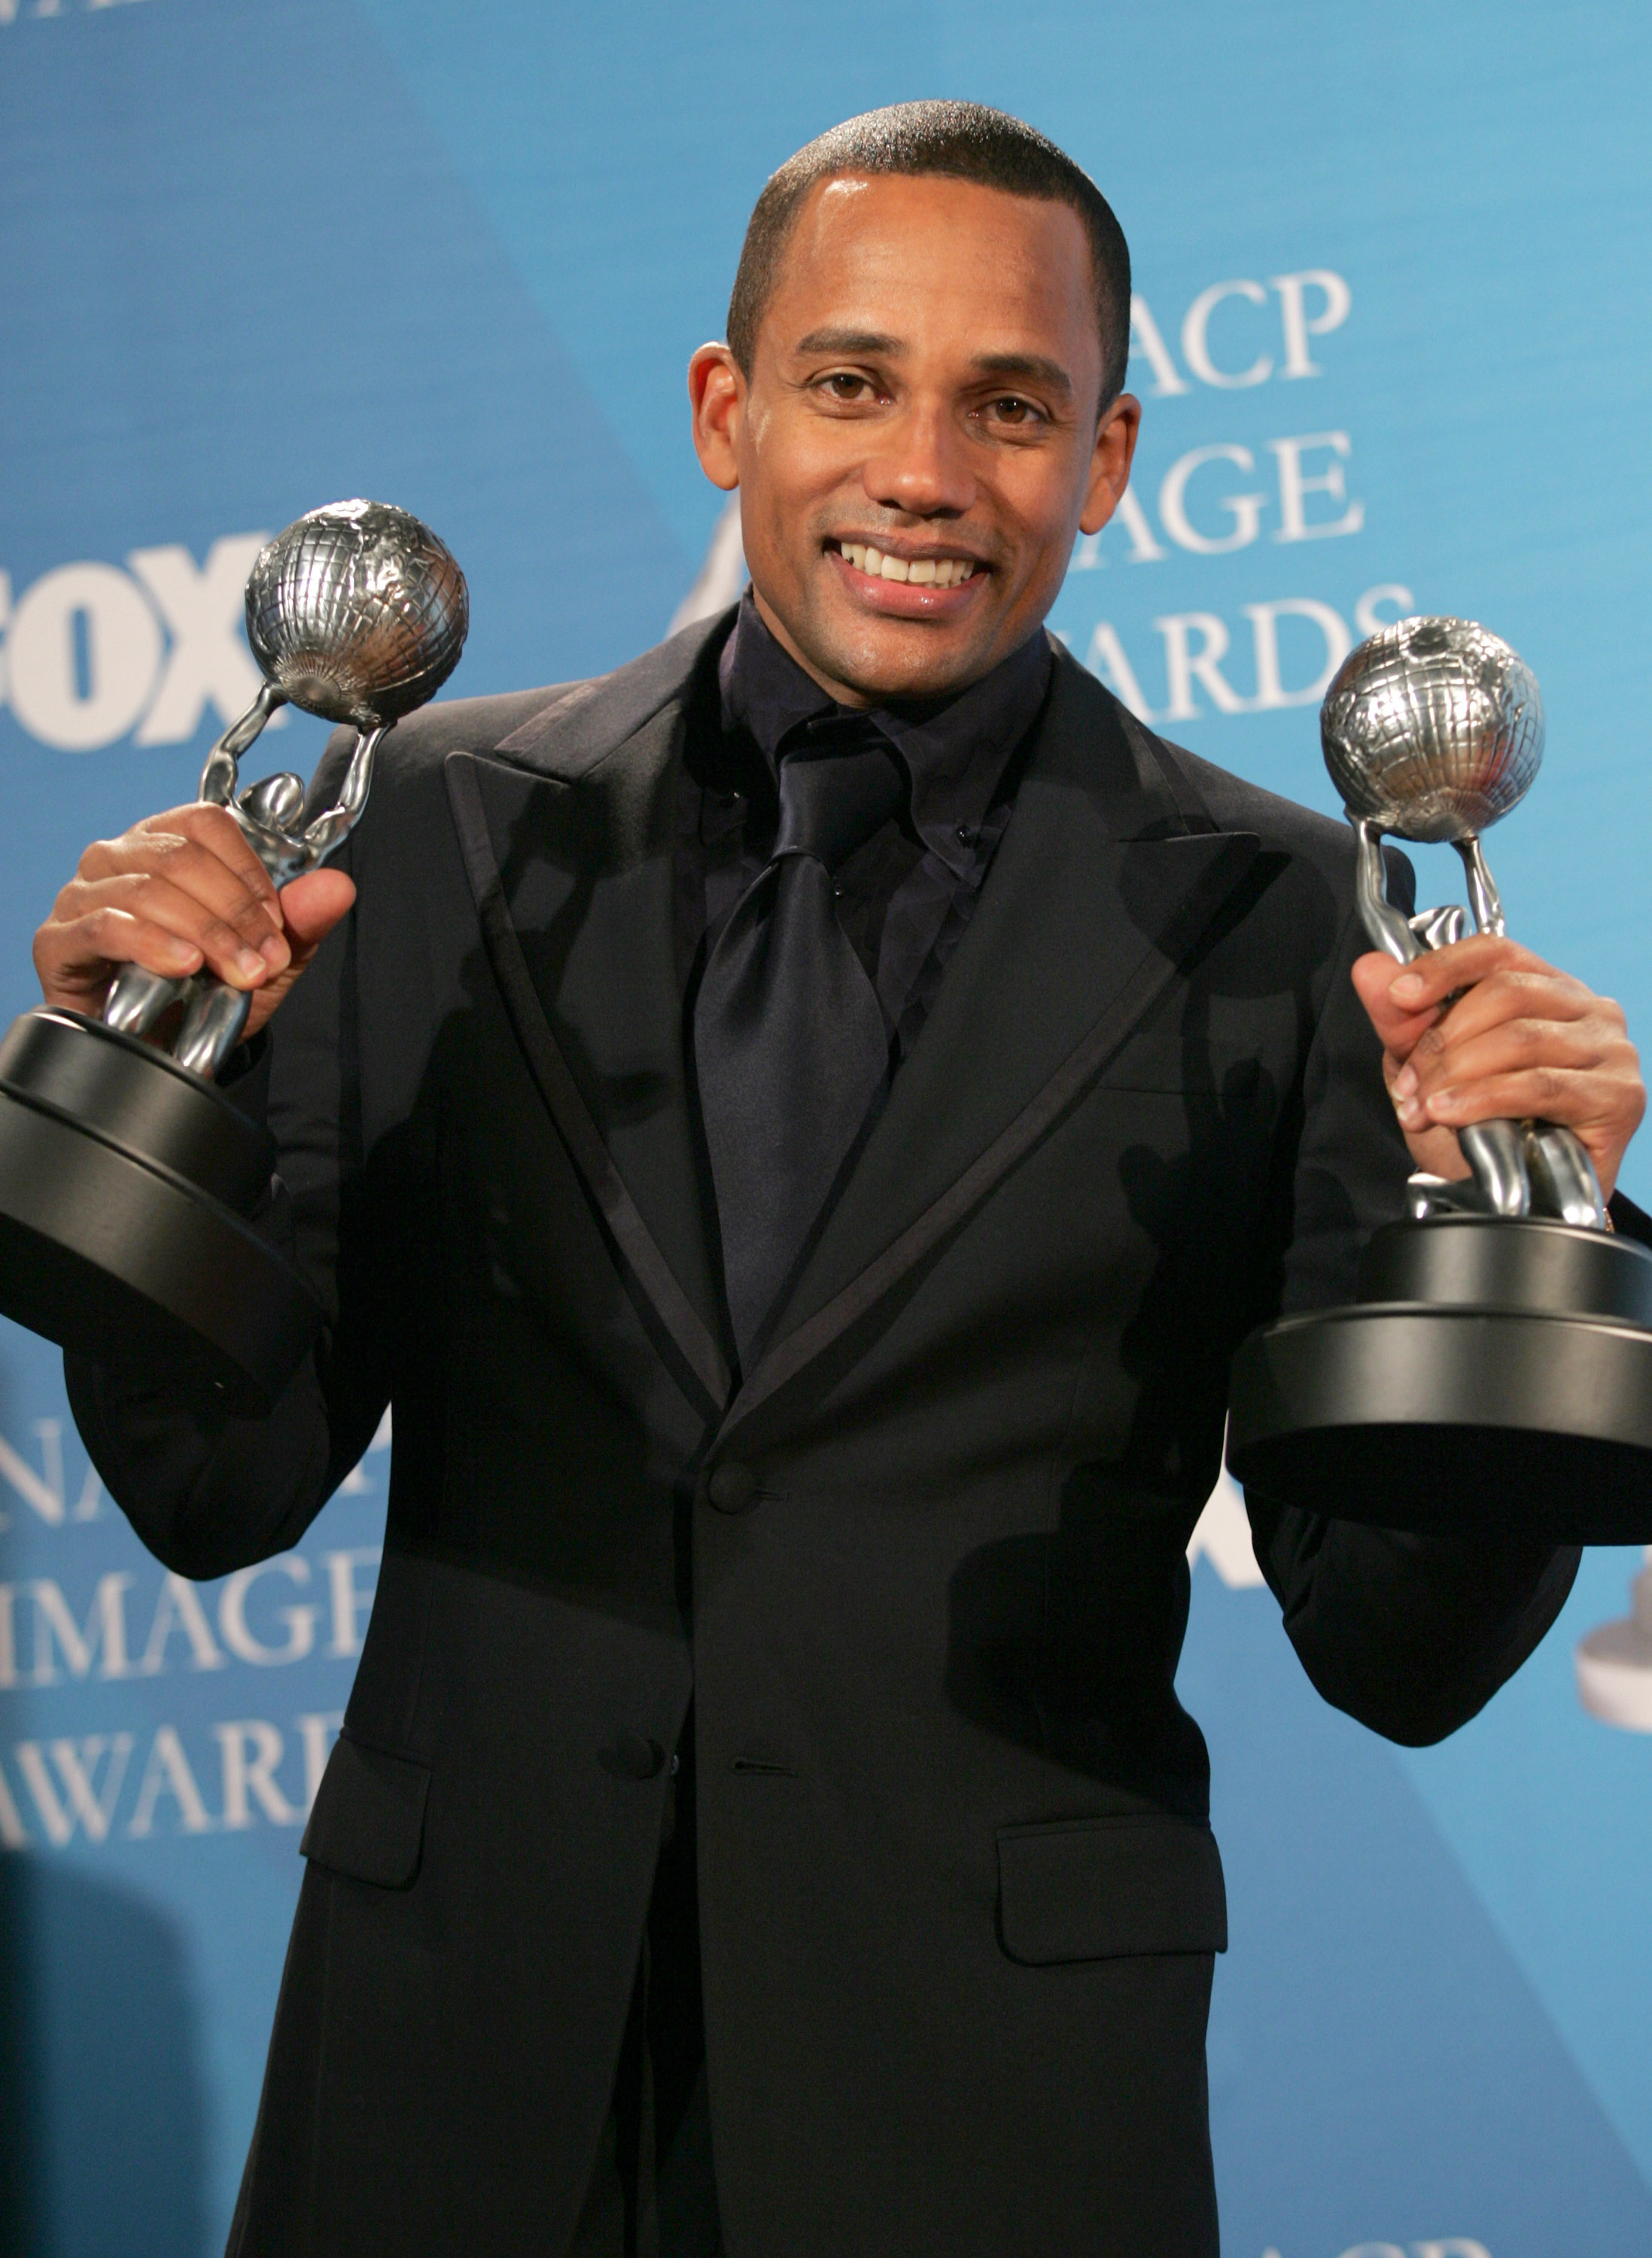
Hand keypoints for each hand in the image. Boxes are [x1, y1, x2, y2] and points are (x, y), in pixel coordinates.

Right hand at [33, 802, 355, 1044]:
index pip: (206, 824)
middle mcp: (119, 859)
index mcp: (165, 845)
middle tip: (265, 960)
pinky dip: (152, 945)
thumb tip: (339, 886)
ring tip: (237, 974)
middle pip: (179, 857)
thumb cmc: (202, 995)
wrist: (159, 1051)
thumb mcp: (265, 961)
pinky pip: (104, 927)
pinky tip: (183, 966)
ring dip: (206, 934)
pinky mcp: (59, 940)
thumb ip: (301, 923)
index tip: (276, 920)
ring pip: (148, 890)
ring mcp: (83, 896)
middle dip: (234, 912)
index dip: (248, 869)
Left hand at [1352, 934, 1644, 1201]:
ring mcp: (1610, 1050)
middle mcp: (1588, 1009)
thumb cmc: (1483, 1128)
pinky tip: (1451, 1114)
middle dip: (1442, 1040)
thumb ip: (1402, 1019)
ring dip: (1456, 1075)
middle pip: (1505, 993)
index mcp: (1546, 988)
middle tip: (1408, 1085)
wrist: (1516, 1199)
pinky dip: (1485, 1098)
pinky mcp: (1618, 1096)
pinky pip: (1541, 1086)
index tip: (1400, 996)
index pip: (1496, 952)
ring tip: (1423, 1107)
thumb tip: (1369, 967)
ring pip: (1520, 1039)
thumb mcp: (1428, 1069)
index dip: (1444, 967)